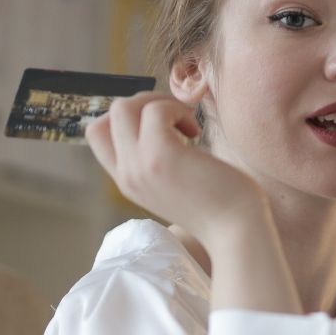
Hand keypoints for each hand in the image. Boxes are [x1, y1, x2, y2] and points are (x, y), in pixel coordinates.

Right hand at [85, 91, 263, 244]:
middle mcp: (127, 175)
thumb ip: (157, 160)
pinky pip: (155, 111)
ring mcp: (140, 166)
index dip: (128, 117)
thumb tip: (159, 116)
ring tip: (187, 125)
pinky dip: (177, 109)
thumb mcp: (174, 182)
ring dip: (161, 103)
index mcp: (128, 181)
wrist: (237, 232)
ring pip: (124, 107)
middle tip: (176, 117)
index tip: (161, 124)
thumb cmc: (218, 204)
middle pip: (109, 115)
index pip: (98, 133)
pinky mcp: (161, 157)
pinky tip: (196, 131)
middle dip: (145, 102)